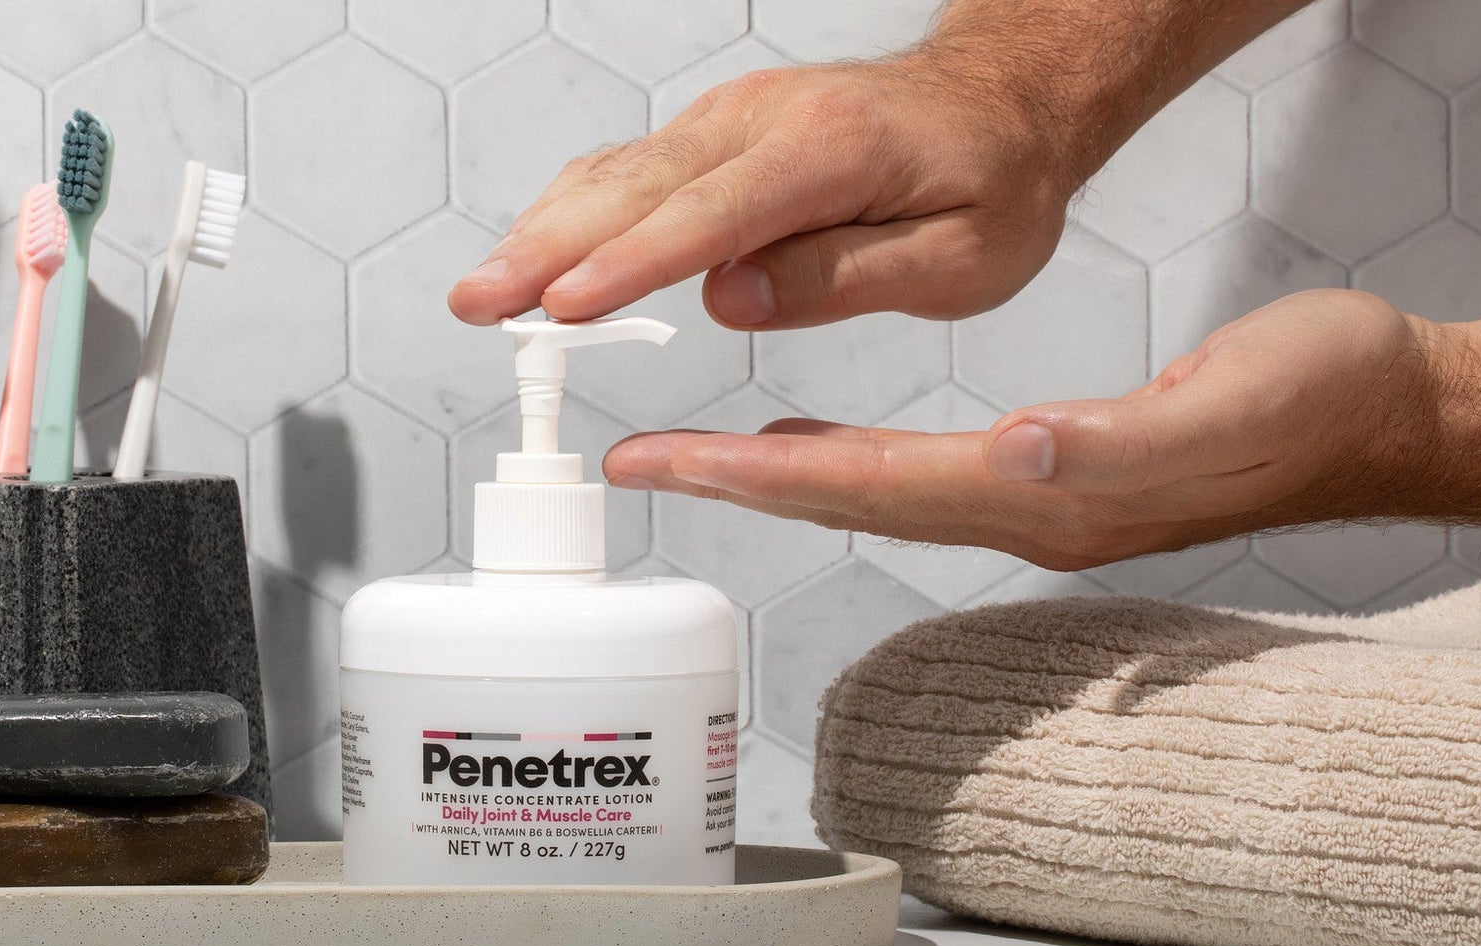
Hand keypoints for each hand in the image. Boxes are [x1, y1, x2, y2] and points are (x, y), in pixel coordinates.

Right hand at [447, 56, 1076, 330]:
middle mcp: (763, 120)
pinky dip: (571, 212)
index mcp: (830, 151)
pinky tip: (531, 254)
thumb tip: (732, 299)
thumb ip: (845, 278)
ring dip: (542, 232)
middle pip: (637, 189)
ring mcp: (731, 119)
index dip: (630, 264)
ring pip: (617, 174)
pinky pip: (629, 170)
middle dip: (547, 250)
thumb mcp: (963, 258)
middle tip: (480, 304)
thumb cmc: (991, 183)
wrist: (1001, 103)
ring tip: (483, 292)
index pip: (711, 215)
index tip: (564, 306)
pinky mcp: (714, 132)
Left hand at [603, 290, 1480, 569]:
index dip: (761, 477)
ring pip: (875, 494)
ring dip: (775, 481)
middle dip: (732, 487)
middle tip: (633, 467)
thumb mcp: (1231, 401)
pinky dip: (846, 466)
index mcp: (1054, 497)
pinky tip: (810, 452)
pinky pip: (917, 481)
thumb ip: (1119, 440)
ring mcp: (1039, 506)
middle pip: (850, 502)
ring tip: (691, 462)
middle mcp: (1029, 513)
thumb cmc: (1316, 396)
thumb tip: (1015, 454)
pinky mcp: (1053, 483)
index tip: (665, 462)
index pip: (873, 487)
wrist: (1381, 416)